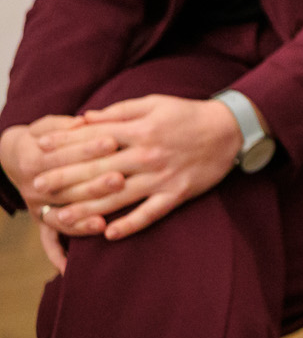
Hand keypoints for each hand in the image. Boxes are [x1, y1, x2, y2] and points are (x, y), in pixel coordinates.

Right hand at [0, 116, 107, 271]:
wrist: (12, 156)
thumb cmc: (40, 137)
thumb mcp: (47, 125)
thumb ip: (64, 125)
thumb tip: (83, 120)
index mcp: (34, 160)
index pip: (63, 155)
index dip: (87, 148)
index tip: (113, 141)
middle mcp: (34, 188)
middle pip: (66, 188)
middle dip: (94, 184)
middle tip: (120, 178)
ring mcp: (38, 207)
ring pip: (61, 216)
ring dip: (83, 219)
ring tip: (105, 222)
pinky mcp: (41, 220)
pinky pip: (47, 241)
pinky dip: (57, 255)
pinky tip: (68, 268)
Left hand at [26, 95, 241, 241]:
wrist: (231, 129)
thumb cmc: (188, 114)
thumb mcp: (154, 103)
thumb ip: (118, 111)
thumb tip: (84, 118)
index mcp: (140, 130)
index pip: (94, 138)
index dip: (65, 143)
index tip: (40, 148)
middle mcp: (147, 155)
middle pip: (98, 170)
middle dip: (65, 178)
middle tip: (38, 187)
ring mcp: (162, 177)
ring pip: (118, 196)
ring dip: (87, 208)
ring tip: (61, 217)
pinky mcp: (177, 193)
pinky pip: (150, 213)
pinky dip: (130, 224)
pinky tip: (109, 234)